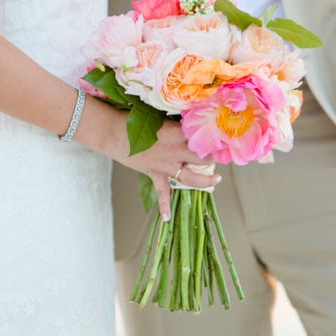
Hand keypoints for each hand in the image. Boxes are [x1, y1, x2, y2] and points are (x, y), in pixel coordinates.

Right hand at [106, 113, 220, 221]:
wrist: (113, 132)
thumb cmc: (133, 120)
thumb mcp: (158, 117)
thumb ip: (174, 123)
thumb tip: (187, 123)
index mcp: (177, 132)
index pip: (201, 136)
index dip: (213, 137)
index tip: (221, 138)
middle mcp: (175, 149)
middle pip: (202, 157)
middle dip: (213, 157)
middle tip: (220, 156)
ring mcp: (165, 164)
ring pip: (191, 176)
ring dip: (205, 180)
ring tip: (216, 180)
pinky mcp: (154, 173)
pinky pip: (162, 193)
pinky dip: (164, 206)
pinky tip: (168, 218)